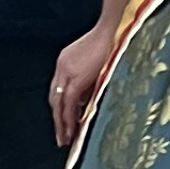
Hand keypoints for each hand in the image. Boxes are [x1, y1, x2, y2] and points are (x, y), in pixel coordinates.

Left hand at [48, 24, 113, 146]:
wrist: (115, 29)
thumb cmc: (113, 41)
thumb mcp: (98, 62)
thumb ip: (91, 80)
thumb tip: (88, 101)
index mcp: (66, 60)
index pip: (59, 89)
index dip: (61, 106)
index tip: (64, 121)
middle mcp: (62, 67)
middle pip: (54, 97)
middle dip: (57, 118)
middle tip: (62, 136)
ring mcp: (66, 72)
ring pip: (58, 103)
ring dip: (61, 123)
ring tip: (65, 139)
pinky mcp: (75, 79)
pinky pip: (68, 104)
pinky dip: (68, 118)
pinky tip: (72, 131)